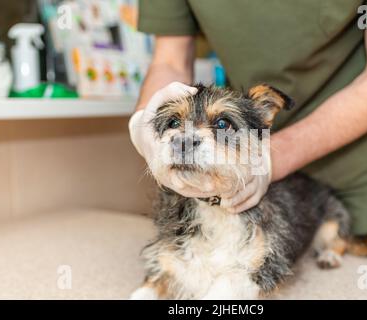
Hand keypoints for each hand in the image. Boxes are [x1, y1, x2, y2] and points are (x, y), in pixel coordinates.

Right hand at [129, 82, 217, 197]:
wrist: (144, 135)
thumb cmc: (154, 115)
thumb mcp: (157, 99)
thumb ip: (172, 90)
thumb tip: (191, 90)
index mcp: (154, 146)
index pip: (168, 159)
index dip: (184, 164)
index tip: (200, 166)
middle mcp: (158, 165)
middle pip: (178, 180)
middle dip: (197, 183)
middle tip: (216, 185)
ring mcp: (165, 176)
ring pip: (184, 189)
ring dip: (202, 191)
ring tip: (222, 190)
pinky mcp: (172, 182)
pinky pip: (188, 190)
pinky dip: (202, 193)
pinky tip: (219, 190)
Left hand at [220, 147, 271, 213]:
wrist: (266, 165)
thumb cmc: (246, 158)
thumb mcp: (240, 153)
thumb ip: (227, 152)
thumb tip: (209, 146)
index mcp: (250, 162)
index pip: (241, 171)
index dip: (230, 177)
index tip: (218, 182)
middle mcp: (256, 174)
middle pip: (244, 184)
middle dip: (230, 191)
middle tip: (218, 195)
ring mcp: (260, 185)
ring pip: (247, 195)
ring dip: (234, 201)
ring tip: (222, 204)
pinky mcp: (260, 194)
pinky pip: (251, 202)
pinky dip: (240, 207)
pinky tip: (230, 209)